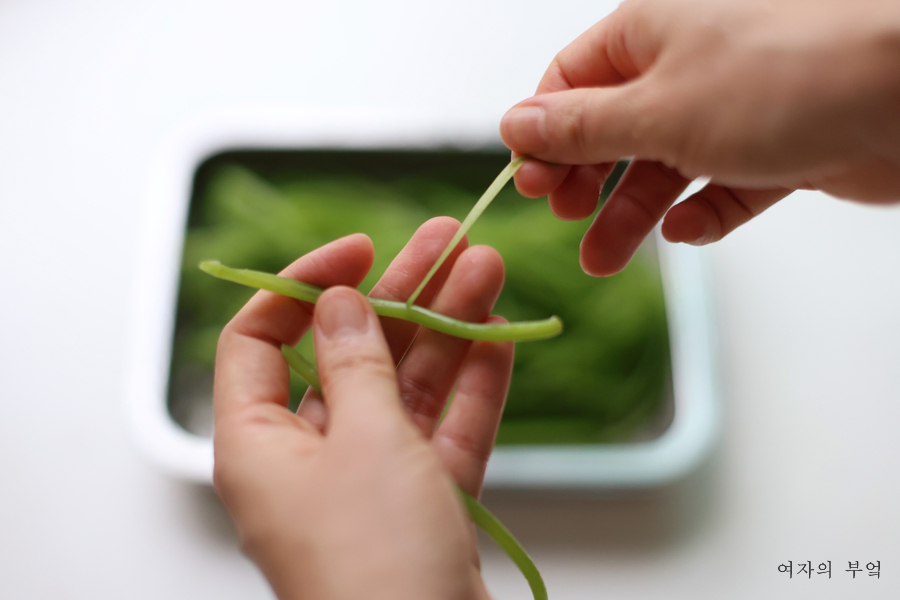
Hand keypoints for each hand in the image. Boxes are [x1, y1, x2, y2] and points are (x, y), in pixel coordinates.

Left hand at [212, 218, 512, 599]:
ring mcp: (368, 482)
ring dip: (448, 330)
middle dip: (402, 295)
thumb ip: (355, 361)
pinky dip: (471, 387)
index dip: (303, 286)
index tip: (360, 251)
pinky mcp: (421, 504)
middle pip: (350, 354)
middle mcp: (308, 459)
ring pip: (406, 387)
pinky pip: (443, 431)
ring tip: (487, 269)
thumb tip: (339, 301)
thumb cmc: (375, 558)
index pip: (260, 341)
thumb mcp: (363, 438)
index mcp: (259, 444)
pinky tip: (502, 336)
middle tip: (449, 241)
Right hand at [500, 0, 899, 274]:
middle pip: (615, 129)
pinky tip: (688, 231)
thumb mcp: (655, 111)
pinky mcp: (777, 147)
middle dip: (587, 181)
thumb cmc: (780, 80)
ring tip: (605, 259)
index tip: (530, 183)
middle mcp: (689, 65)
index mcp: (651, 33)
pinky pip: (723, 185)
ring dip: (633, 213)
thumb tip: (514, 126)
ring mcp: (734, 107)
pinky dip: (702, 212)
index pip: (572, 81)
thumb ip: (580, 127)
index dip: (545, 133)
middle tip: (568, 221)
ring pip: (665, 166)